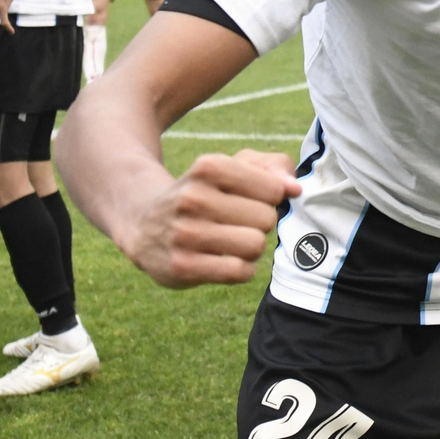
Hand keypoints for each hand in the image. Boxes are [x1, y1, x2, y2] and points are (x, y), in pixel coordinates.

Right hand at [119, 150, 301, 287]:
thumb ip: (274, 167)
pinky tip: (224, 259)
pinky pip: (240, 272)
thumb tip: (295, 189)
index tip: (249, 198)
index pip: (274, 189)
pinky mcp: (182, 267)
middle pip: (266, 219)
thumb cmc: (204, 192)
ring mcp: (184, 234)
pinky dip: (241, 268)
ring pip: (255, 246)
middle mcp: (192, 198)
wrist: (144, 224)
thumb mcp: (234, 166)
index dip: (270, 197)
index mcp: (209, 167)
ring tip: (230, 240)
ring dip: (251, 247)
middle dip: (259, 223)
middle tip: (235, 222)